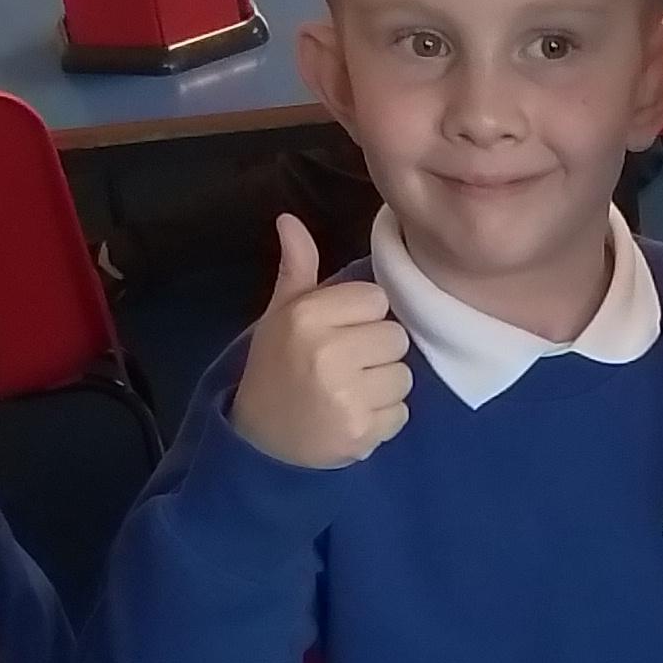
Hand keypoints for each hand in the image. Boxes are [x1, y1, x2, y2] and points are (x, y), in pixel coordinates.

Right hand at [227, 215, 411, 468]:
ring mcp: (345, 394)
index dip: (363, 318)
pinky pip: (401, 413)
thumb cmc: (275, 371)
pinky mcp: (361, 431)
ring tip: (350, 396)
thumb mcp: (279, 316)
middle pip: (395, 337)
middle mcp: (327, 351)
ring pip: (403, 376)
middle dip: (377, 354)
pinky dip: (383, 420)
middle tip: (345, 370)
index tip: (339, 336)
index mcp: (307, 316)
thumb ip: (297, 269)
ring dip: (383, 388)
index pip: (376, 299)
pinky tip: (353, 419)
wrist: (259, 443)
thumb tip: (289, 219)